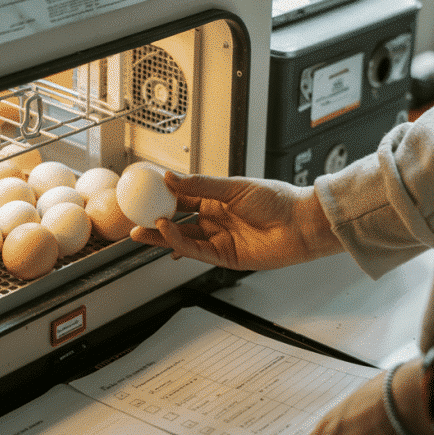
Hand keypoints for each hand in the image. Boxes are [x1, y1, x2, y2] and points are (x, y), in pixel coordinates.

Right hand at [128, 172, 342, 269]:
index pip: (183, 197)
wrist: (301, 223)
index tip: (143, 192)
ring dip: (161, 236)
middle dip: (154, 222)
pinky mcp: (225, 257)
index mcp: (217, 200)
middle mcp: (215, 220)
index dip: (162, 197)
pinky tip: (167, 233)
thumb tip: (171, 177)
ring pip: (183, 239)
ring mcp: (219, 240)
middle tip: (133, 218)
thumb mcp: (235, 187)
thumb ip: (201, 185)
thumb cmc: (277, 201)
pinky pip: (197, 251)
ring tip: (141, 231)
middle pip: (178, 222)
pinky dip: (180, 244)